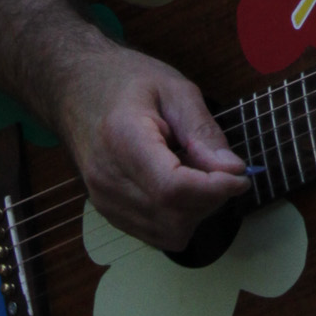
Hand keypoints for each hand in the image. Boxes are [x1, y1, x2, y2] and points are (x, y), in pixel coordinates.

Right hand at [56, 37, 248, 247]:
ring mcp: (104, 201)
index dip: (214, 190)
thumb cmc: (125, 82)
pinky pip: (157, 234)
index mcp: (122, 139)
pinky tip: (178, 185)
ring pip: (169, 233)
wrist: (75, 90)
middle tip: (218, 166)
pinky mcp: (109, 213)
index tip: (240, 176)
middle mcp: (107, 179)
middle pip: (174, 216)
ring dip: (196, 211)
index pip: (173, 189)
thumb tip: (233, 170)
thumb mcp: (174, 90)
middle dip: (210, 199)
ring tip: (194, 172)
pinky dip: (179, 217)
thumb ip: (204, 132)